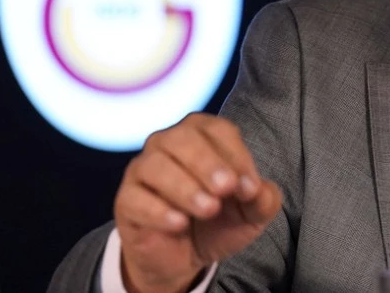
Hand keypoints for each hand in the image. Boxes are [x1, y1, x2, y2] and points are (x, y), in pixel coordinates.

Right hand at [113, 113, 282, 292]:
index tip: (250, 188)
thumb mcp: (251, 213)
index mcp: (203, 135)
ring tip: (208, 209)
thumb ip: (263, 198)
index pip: (218, 131)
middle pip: (183, 139)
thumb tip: (258, 190)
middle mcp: (168, 144)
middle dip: (207, 163)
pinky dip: (158, 210)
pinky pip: (135, 198)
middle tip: (226, 189)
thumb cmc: (219, 220)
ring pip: (155, 165)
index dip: (236, 156)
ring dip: (184, 187)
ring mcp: (143, 170)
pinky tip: (179, 223)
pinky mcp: (126, 200)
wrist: (186, 257)